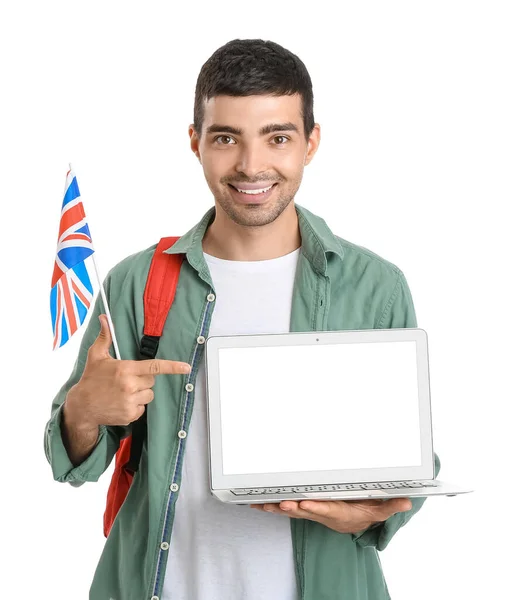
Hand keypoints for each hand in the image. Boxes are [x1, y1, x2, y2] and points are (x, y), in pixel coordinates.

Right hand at [65, 314, 191, 426]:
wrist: (81, 407)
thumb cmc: (91, 379)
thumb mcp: (96, 356)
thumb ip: (105, 337)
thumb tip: (104, 318)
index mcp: (125, 369)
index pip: (154, 367)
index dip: (172, 367)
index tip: (186, 367)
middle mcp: (130, 386)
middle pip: (152, 381)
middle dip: (143, 379)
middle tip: (127, 380)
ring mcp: (130, 402)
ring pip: (149, 395)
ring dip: (140, 393)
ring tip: (123, 392)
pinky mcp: (130, 415)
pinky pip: (142, 409)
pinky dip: (135, 406)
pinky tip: (121, 403)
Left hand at [250, 497, 412, 533]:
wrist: (353, 524)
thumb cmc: (364, 512)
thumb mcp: (380, 510)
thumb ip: (391, 506)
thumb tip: (406, 501)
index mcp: (340, 512)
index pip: (327, 509)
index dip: (316, 507)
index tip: (305, 503)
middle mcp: (323, 513)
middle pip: (305, 511)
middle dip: (291, 507)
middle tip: (278, 502)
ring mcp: (312, 512)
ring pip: (292, 510)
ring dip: (277, 508)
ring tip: (261, 504)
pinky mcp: (305, 509)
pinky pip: (287, 508)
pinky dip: (273, 506)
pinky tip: (259, 503)